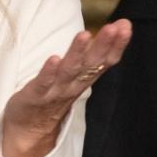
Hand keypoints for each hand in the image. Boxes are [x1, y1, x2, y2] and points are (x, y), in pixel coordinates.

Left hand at [0, 19, 130, 156]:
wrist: (29, 130)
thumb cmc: (54, 96)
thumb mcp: (77, 76)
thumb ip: (91, 55)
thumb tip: (109, 30)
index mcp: (85, 79)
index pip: (105, 61)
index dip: (117, 45)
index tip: (126, 26)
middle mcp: (73, 85)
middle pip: (91, 64)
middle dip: (103, 45)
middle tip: (114, 27)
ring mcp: (55, 91)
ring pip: (69, 71)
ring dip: (77, 53)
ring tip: (84, 34)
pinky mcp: (35, 96)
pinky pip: (43, 83)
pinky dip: (49, 72)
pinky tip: (54, 58)